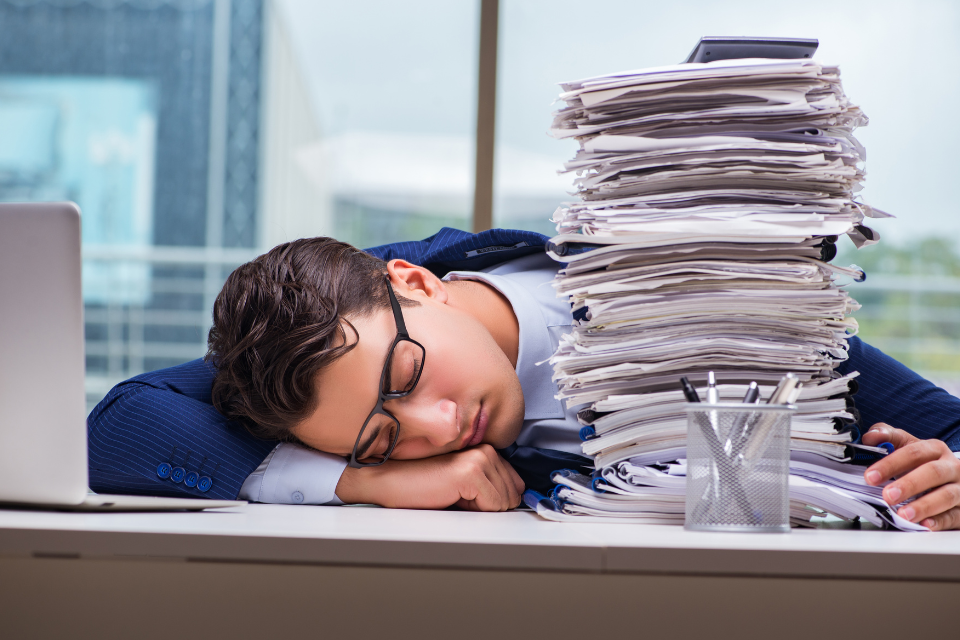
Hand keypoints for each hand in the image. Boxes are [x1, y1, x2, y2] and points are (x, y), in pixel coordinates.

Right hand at [334, 444, 524, 511]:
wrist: (392, 481)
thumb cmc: (422, 485)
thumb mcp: (463, 485)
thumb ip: (489, 486)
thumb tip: (515, 501)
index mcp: (485, 450)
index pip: (516, 484)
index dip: (497, 500)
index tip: (474, 499)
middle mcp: (485, 450)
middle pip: (513, 494)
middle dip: (490, 505)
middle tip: (459, 497)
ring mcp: (479, 459)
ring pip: (505, 501)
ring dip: (482, 509)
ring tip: (455, 496)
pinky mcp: (470, 472)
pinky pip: (494, 505)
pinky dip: (476, 511)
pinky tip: (453, 497)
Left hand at [862, 423, 959, 529]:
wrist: (954, 478)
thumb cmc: (926, 463)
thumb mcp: (909, 446)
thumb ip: (888, 438)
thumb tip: (869, 437)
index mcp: (935, 449)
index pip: (913, 452)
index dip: (891, 463)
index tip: (871, 476)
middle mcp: (951, 467)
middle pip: (933, 472)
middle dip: (909, 484)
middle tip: (888, 495)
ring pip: (946, 495)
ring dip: (924, 506)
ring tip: (903, 514)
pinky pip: (955, 516)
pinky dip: (940, 521)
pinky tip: (925, 525)